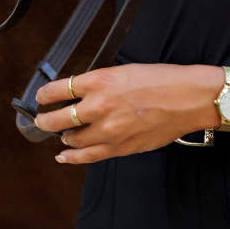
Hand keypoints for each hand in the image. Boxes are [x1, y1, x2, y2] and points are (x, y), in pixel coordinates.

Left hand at [36, 63, 225, 164]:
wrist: (188, 98)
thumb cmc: (161, 80)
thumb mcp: (124, 71)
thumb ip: (98, 84)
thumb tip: (78, 95)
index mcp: (99, 81)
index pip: (58, 90)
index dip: (45, 96)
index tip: (41, 98)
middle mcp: (99, 106)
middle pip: (59, 118)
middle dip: (46, 121)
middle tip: (41, 120)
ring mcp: (108, 130)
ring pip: (72, 140)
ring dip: (63, 137)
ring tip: (62, 135)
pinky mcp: (119, 147)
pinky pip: (87, 156)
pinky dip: (71, 157)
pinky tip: (64, 155)